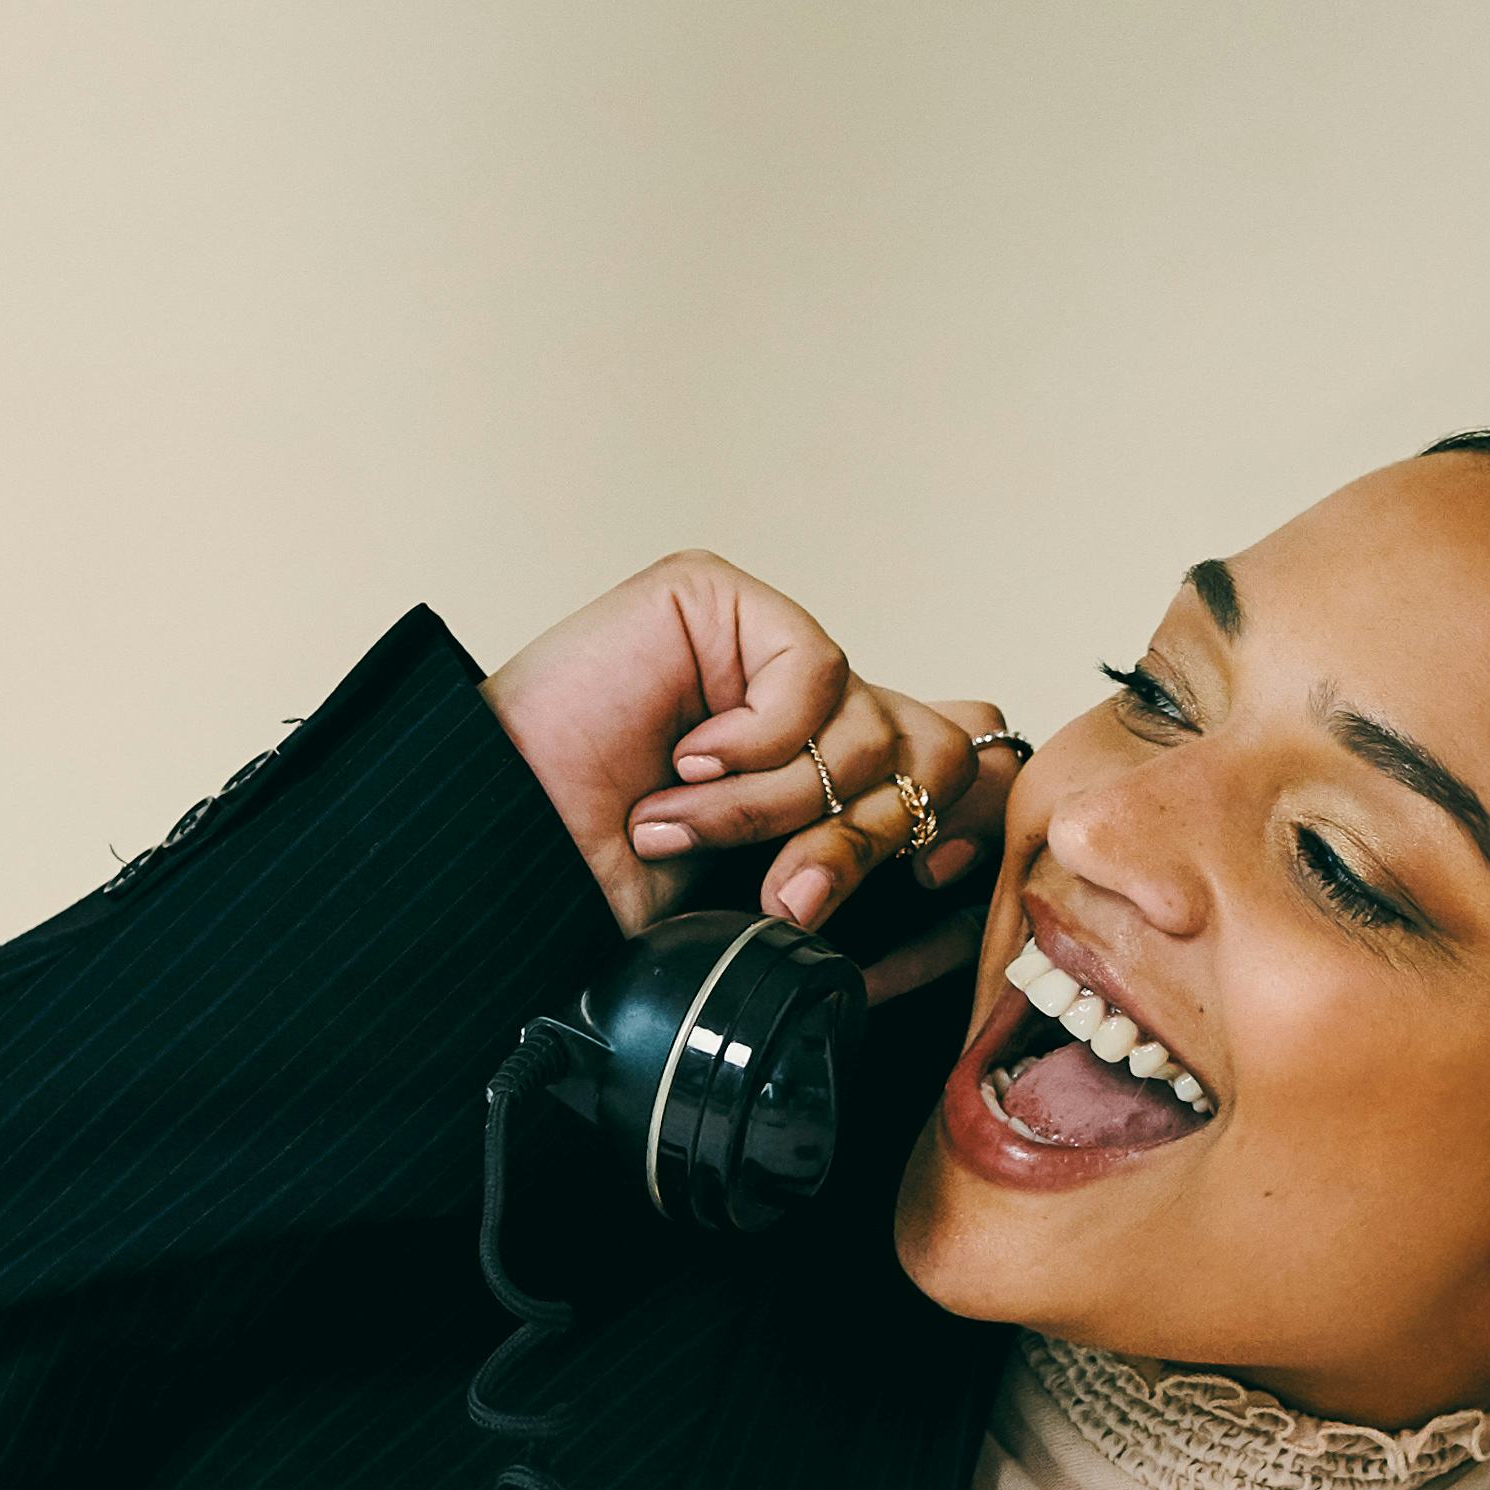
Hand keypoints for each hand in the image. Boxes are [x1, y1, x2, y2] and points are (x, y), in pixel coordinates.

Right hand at [485, 559, 1022, 989]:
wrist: (516, 859)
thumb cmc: (614, 881)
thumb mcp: (771, 891)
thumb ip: (865, 850)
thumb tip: (974, 813)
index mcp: (824, 763)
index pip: (954, 755)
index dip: (956, 818)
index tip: (927, 883)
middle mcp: (806, 699)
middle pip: (934, 749)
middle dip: (867, 838)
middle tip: (787, 892)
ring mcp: (762, 643)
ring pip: (872, 724)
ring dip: (780, 805)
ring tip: (687, 828)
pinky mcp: (718, 597)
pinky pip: (813, 671)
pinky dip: (755, 742)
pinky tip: (685, 762)